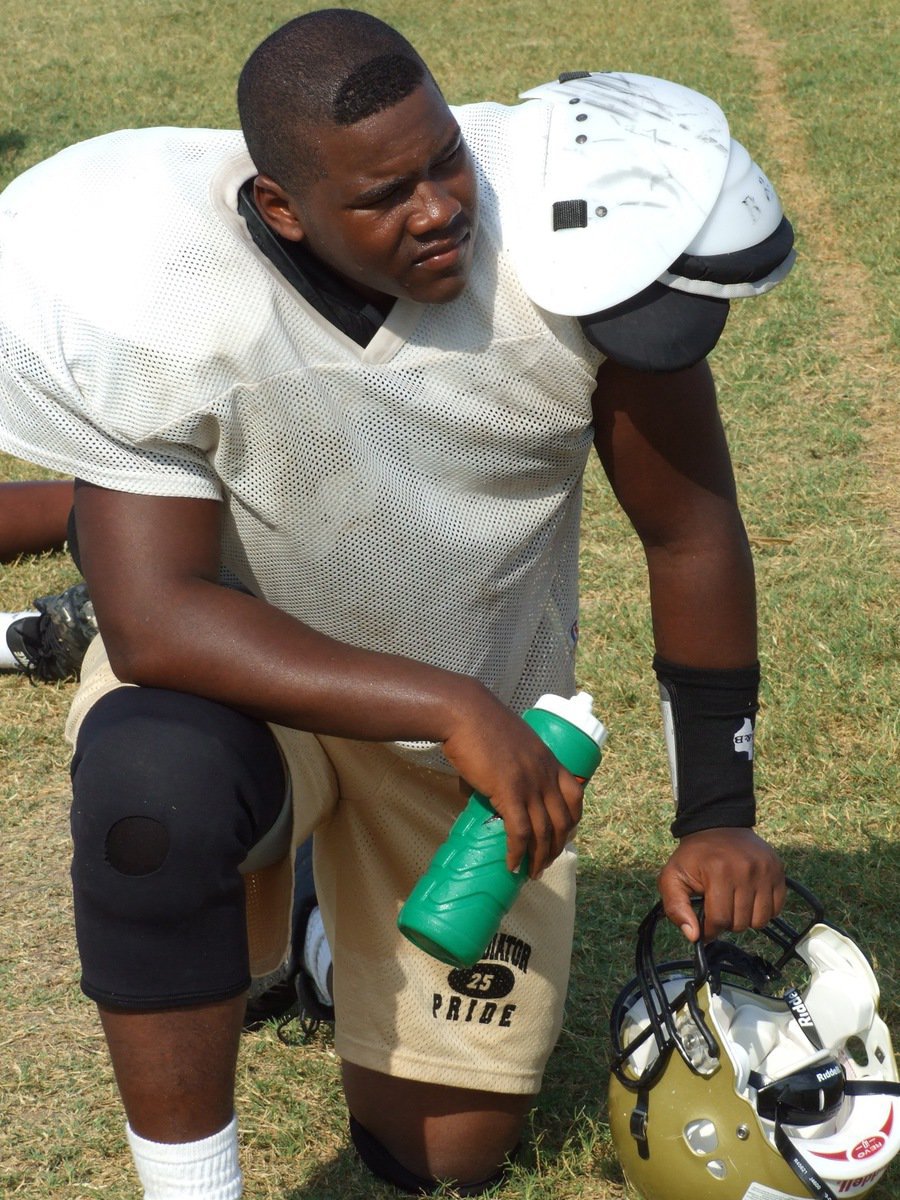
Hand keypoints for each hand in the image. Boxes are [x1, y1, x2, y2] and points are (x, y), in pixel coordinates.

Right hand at [441, 689, 583, 877]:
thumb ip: (499, 770)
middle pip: (562, 820)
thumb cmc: (477, 724)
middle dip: (557, 847)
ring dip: (540, 858)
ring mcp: (530, 784)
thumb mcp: (504, 745)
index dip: (572, 820)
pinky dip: (518, 853)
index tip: (563, 835)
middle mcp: (545, 774)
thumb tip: (476, 795)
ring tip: (531, 873)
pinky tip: (511, 866)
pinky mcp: (509, 793)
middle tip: (545, 863)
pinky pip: (520, 832)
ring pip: (544, 831)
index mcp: (548, 759)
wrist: (465, 713)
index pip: (575, 795)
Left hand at [657, 827, 785, 941]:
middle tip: (719, 907)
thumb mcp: (672, 877)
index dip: (709, 930)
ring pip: (760, 921)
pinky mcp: (778, 871)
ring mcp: (765, 870)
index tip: (705, 926)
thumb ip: (675, 908)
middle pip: (740, 923)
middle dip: (726, 922)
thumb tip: (693, 936)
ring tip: (733, 904)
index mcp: (718, 870)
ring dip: (745, 919)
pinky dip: (763, 911)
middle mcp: (745, 869)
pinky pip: (776, 909)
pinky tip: (749, 899)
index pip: (719, 920)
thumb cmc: (694, 856)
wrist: (717, 826)